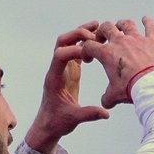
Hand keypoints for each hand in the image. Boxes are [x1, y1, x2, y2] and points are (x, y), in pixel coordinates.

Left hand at [23, 22, 110, 153]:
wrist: (48, 126)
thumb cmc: (56, 122)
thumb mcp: (73, 119)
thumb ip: (88, 114)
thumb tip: (106, 113)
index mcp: (54, 78)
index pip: (59, 55)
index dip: (74, 50)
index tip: (90, 53)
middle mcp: (56, 70)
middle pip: (61, 43)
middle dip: (76, 34)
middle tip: (95, 33)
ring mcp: (63, 69)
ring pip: (68, 44)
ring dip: (80, 35)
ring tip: (98, 27)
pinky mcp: (69, 72)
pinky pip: (75, 52)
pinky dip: (84, 44)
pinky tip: (97, 40)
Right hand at [82, 16, 153, 108]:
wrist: (151, 86)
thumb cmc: (130, 90)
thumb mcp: (114, 96)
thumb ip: (107, 98)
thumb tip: (105, 103)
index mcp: (107, 54)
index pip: (89, 46)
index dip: (85, 51)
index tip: (88, 58)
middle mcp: (120, 42)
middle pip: (106, 28)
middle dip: (102, 32)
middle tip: (103, 39)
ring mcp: (137, 39)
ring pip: (126, 24)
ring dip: (122, 25)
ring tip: (120, 28)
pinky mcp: (152, 41)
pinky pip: (150, 27)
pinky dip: (148, 22)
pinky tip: (146, 19)